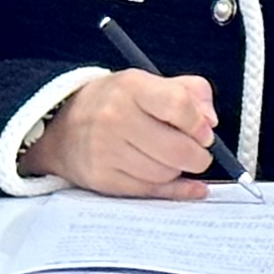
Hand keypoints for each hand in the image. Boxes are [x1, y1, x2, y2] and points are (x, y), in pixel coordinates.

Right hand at [32, 69, 219, 196]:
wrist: (62, 129)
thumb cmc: (115, 103)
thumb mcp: (149, 82)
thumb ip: (190, 91)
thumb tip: (210, 121)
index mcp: (131, 87)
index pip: (178, 105)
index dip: (200, 124)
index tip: (206, 133)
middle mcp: (115, 118)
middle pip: (175, 147)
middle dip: (198, 156)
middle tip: (201, 154)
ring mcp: (106, 151)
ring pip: (164, 172)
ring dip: (180, 170)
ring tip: (177, 160)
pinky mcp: (102, 179)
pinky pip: (149, 191)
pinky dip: (174, 190)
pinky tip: (189, 186)